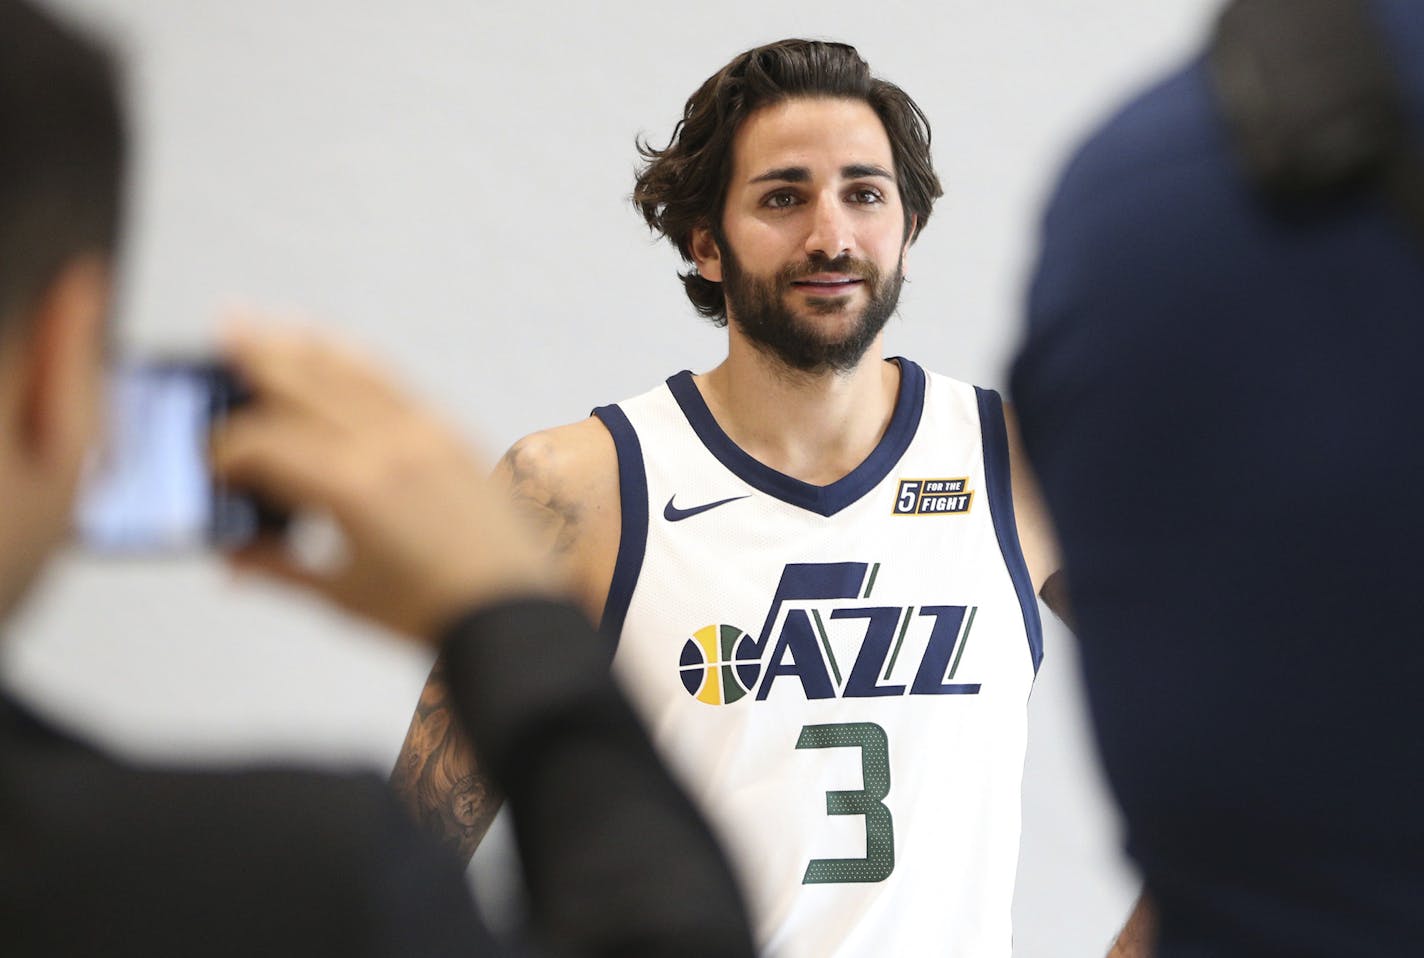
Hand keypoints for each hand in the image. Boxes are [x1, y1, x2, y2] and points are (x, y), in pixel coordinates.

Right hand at [211, 323, 558, 642]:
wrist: (510, 611)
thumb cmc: (432, 611)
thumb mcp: (341, 593)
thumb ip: (277, 568)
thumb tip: (232, 558)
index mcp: (350, 487)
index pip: (267, 445)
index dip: (226, 449)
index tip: (207, 457)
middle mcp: (386, 446)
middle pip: (304, 385)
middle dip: (256, 358)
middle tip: (220, 329)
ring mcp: (423, 433)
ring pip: (348, 372)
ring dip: (302, 346)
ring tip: (263, 321)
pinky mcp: (450, 433)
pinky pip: (393, 382)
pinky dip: (355, 360)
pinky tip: (333, 347)